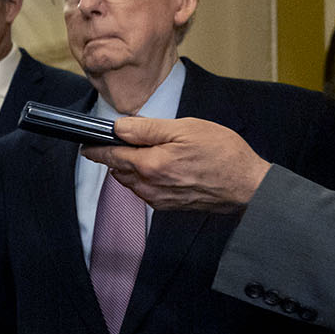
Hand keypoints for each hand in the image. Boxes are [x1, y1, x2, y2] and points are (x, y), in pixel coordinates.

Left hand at [81, 116, 270, 212]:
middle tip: (126, 141)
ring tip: (149, 152)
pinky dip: (144, 180)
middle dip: (117, 156)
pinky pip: (145, 192)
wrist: (247, 185)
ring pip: (130, 182)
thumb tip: (119, 127)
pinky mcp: (168, 206)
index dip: (97, 149)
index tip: (87, 145)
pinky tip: (161, 168)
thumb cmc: (222, 153)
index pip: (111, 156)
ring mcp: (158, 199)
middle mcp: (150, 186)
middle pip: (118, 170)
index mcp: (151, 165)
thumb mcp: (184, 128)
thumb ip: (147, 128)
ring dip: (131, 168)